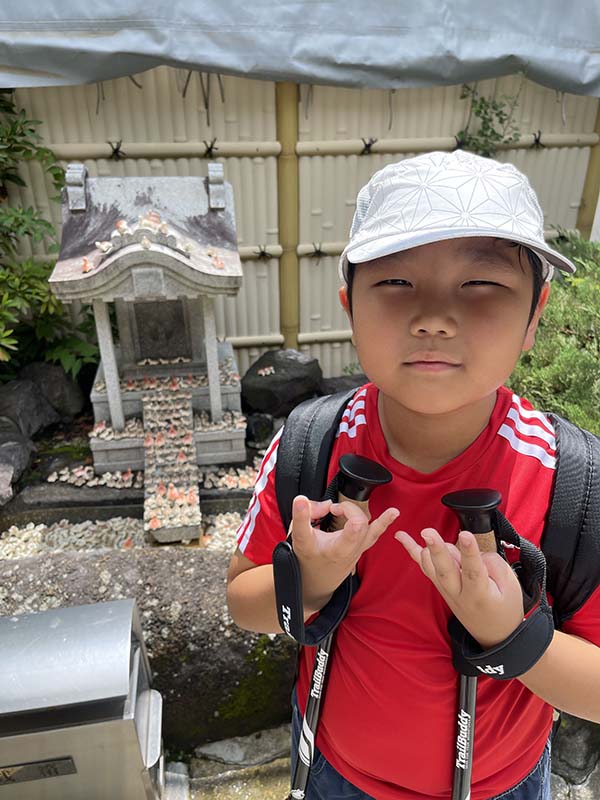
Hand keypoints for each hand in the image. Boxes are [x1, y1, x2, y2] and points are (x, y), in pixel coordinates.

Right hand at [291, 495, 398, 612]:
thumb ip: (305, 515)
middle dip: (345, 509)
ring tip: (393, 512)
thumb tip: (326, 504)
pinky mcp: (361, 548)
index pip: (307, 533)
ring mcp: (352, 552)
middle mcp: (336, 551)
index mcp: (312, 547)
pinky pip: (373, 535)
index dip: (306, 517)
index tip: (307, 503)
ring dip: (380, 522)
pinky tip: (393, 514)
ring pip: (368, 535)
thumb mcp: (296, 535)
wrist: (316, 582)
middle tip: (332, 509)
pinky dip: (382, 524)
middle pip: (351, 527)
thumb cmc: (307, 556)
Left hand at [396, 527, 523, 648]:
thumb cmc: (504, 609)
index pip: (474, 571)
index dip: (469, 552)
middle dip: (437, 550)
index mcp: (479, 594)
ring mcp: (445, 591)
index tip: (465, 534)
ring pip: (432, 568)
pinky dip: (411, 550)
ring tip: (428, 533)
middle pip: (445, 571)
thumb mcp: (510, 587)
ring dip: (429, 549)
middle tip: (428, 532)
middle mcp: (458, 593)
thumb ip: (493, 564)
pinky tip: (400, 536)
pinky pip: (424, 567)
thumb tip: (473, 548)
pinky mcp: (439, 586)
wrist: (493, 635)